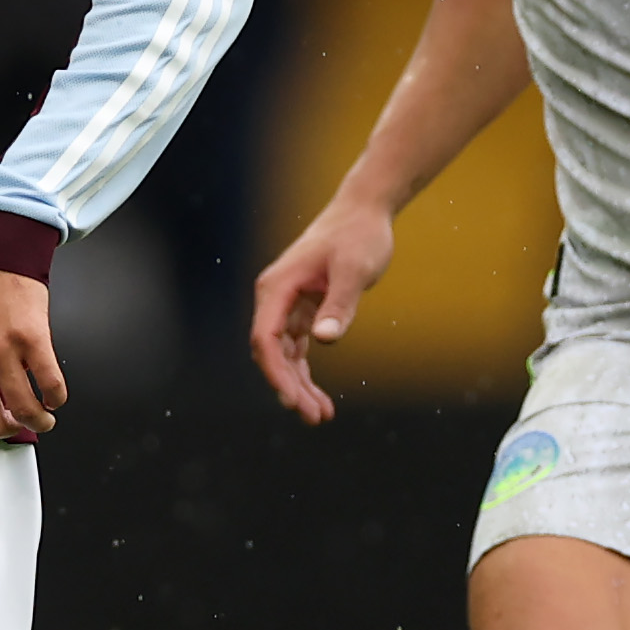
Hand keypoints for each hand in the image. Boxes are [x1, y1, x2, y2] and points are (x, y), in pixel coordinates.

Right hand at [247, 193, 394, 424]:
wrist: (364, 212)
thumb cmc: (358, 235)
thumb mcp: (354, 269)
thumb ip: (339, 303)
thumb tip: (324, 339)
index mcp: (276, 287)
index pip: (265, 339)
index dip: (276, 374)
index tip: (294, 401)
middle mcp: (274, 298)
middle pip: (271, 353)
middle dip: (290, 388)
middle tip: (316, 417)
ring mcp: (287, 304)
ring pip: (284, 355)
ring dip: (299, 385)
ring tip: (321, 415)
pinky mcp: (303, 309)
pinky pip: (297, 348)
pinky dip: (306, 372)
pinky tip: (320, 396)